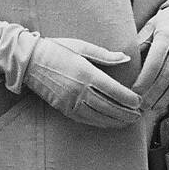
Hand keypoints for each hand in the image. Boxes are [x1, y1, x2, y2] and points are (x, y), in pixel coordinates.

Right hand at [24, 37, 142, 128]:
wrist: (29, 61)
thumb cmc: (57, 49)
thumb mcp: (82, 46)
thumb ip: (105, 55)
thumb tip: (125, 58)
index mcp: (86, 73)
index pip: (114, 90)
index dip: (129, 99)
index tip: (139, 102)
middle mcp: (79, 90)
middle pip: (109, 107)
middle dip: (126, 113)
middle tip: (138, 116)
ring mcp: (70, 101)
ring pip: (98, 116)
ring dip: (115, 121)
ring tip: (127, 122)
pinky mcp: (63, 108)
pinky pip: (85, 119)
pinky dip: (99, 122)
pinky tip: (108, 123)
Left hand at [134, 6, 168, 112]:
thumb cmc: (168, 21)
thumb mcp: (151, 26)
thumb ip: (139, 43)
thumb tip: (124, 60)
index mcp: (166, 38)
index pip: (154, 63)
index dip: (144, 80)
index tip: (135, 91)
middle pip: (166, 76)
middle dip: (153, 93)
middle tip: (141, 105)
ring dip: (164, 97)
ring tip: (152, 106)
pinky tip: (168, 102)